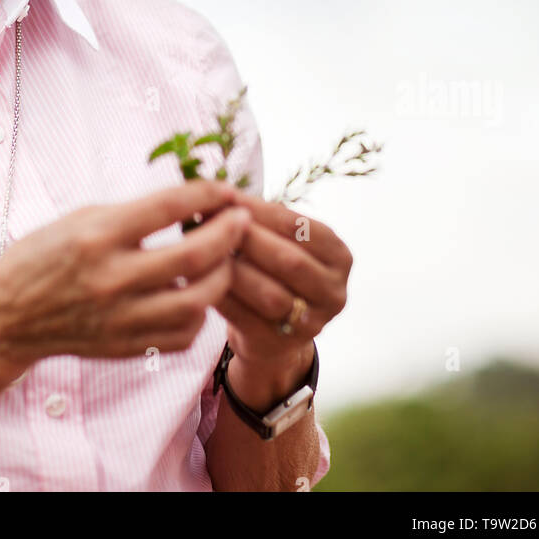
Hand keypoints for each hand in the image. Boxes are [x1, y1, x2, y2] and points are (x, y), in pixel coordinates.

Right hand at [0, 180, 251, 374]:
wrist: (8, 316)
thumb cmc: (45, 256)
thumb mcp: (83, 218)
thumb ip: (135, 213)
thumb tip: (190, 202)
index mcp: (98, 235)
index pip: (168, 207)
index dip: (206, 193)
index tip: (225, 188)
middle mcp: (112, 278)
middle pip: (194, 255)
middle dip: (228, 233)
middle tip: (241, 220)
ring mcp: (120, 318)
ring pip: (198, 301)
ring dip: (221, 275)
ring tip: (224, 258)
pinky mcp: (126, 346)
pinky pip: (183, 333)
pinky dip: (199, 312)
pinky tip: (197, 294)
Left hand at [213, 190, 352, 400]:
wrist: (271, 331)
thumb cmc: (272, 270)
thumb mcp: (279, 241)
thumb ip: (257, 219)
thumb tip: (216, 193)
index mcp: (339, 256)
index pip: (299, 226)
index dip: (260, 210)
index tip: (226, 195)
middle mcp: (334, 291)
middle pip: (289, 261)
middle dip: (248, 238)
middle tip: (212, 222)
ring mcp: (312, 323)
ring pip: (270, 293)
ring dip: (234, 269)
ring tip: (204, 249)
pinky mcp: (281, 345)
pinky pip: (246, 318)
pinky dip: (221, 296)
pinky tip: (199, 279)